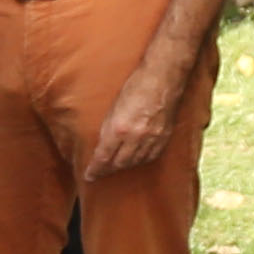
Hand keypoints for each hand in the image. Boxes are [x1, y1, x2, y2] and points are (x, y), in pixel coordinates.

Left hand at [89, 62, 191, 180]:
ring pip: (135, 162)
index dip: (95, 169)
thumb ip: (108, 129)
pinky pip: (150, 157)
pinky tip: (136, 160)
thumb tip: (102, 146)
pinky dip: (141, 161)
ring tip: (116, 167)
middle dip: (108, 170)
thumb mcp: (113, 107)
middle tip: (101, 172)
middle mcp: (136, 137)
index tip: (89, 176)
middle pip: (119, 163)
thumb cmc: (136, 86)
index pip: (103, 157)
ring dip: (124, 166)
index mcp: (119, 129)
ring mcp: (152, 138)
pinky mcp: (164, 137)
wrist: (163, 78)